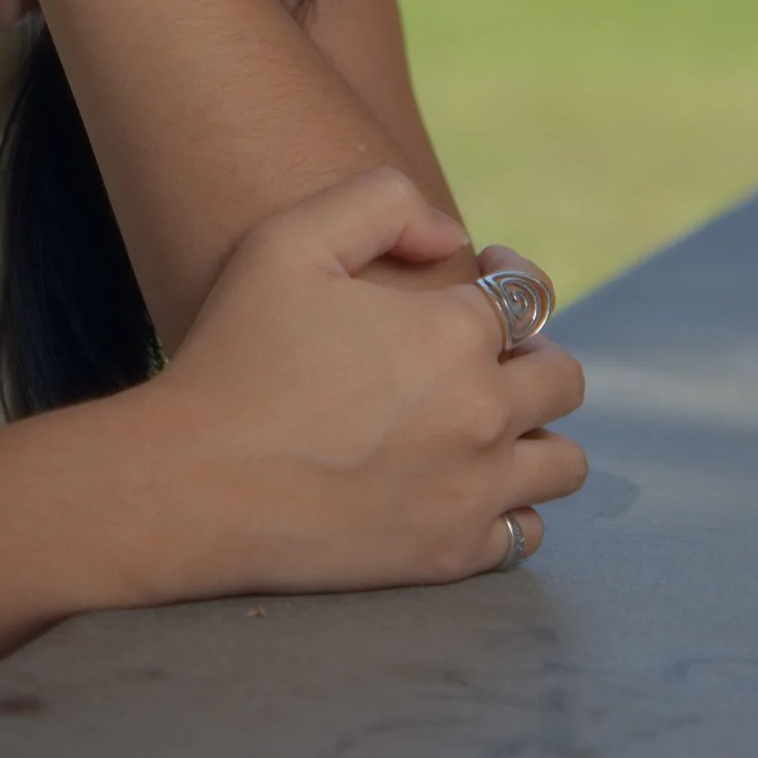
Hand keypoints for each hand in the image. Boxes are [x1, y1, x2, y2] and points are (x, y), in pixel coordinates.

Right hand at [142, 169, 587, 597]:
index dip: (510, 277)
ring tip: (489, 426)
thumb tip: (453, 235)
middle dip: (531, 355)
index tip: (483, 276)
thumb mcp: (286, 241)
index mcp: (453, 332)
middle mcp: (482, 412)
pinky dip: (511, 510)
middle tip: (483, 356)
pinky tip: (468, 488)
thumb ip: (380, 204)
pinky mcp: (451, 554)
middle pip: (562, 378)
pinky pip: (526, 533)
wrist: (194, 484)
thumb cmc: (234, 356)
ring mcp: (474, 491)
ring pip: (563, 462)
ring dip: (536, 435)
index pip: (529, 297)